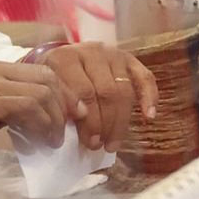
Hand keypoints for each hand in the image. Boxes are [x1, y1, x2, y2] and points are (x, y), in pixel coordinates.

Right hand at [0, 59, 74, 176]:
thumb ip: (4, 109)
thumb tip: (38, 119)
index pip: (39, 70)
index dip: (63, 92)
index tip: (73, 116)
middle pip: (45, 77)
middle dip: (65, 104)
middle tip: (69, 130)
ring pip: (39, 91)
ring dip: (54, 119)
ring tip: (54, 141)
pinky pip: (24, 106)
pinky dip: (41, 125)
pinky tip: (41, 142)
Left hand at [40, 43, 159, 152]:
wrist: (62, 59)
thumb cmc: (55, 82)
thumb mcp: (49, 91)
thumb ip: (59, 106)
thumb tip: (73, 131)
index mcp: (66, 59)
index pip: (83, 91)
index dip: (88, 120)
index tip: (89, 142)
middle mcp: (91, 52)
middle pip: (105, 92)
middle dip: (104, 123)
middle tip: (100, 145)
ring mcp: (112, 54)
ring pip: (124, 89)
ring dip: (120, 121)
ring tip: (113, 143)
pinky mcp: (129, 59)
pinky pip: (145, 78)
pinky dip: (149, 97)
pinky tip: (149, 117)